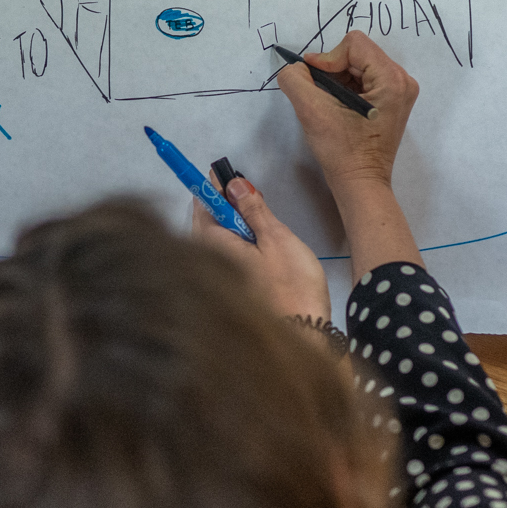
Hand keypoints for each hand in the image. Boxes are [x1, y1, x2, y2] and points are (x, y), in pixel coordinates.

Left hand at [190, 176, 329, 321]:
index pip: (202, 205)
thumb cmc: (292, 289)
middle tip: (245, 193)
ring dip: (233, 225)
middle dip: (224, 205)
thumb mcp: (276, 238)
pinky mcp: (230, 286)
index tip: (223, 173)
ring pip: (218, 239)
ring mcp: (217, 276)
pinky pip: (226, 256)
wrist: (303, 334)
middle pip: (207, 222)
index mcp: (213, 245)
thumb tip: (234, 185)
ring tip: (256, 219)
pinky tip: (256, 244)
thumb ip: (253, 208)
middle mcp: (206, 261)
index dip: (212, 187)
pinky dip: (238, 243)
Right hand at [277, 30, 419, 188]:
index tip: (315, 82)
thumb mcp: (312, 111)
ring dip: (338, 79)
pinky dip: (346, 87)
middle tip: (321, 95)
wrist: (359, 183)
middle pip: (358, 53)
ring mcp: (400, 91)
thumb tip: (297, 67)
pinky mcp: (392, 100)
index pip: (354, 44)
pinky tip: (339, 107)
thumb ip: (296, 79)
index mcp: (392, 79)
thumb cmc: (342, 151)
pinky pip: (365, 79)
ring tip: (329, 103)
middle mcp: (402, 80)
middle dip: (333, 70)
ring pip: (359, 65)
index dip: (328, 59)